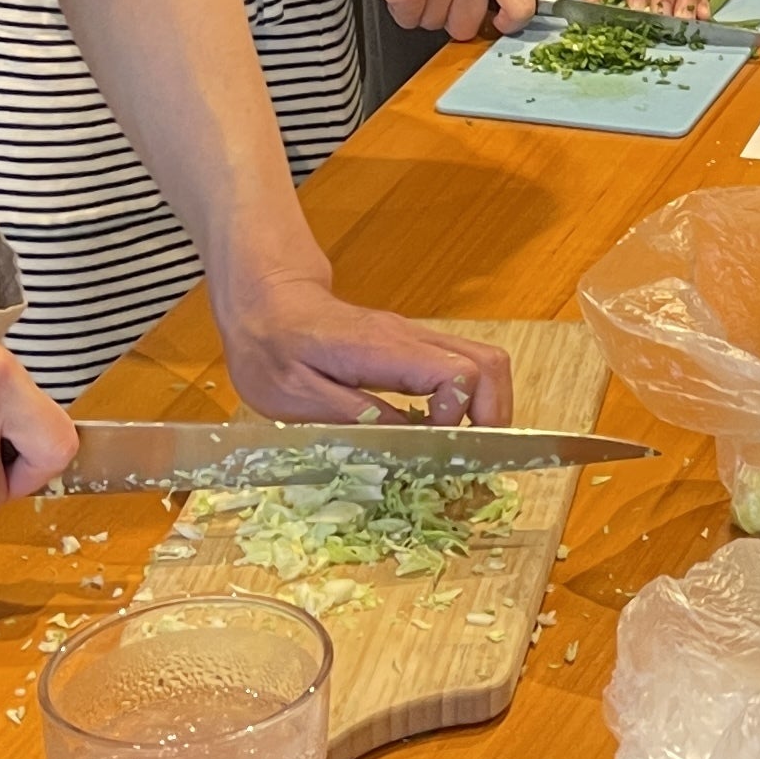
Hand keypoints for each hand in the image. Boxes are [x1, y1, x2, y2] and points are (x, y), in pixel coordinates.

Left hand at [216, 259, 520, 425]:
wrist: (265, 301)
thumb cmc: (270, 347)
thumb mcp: (294, 396)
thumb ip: (352, 417)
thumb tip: (406, 441)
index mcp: (383, 350)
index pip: (458, 373)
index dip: (458, 416)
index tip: (430, 447)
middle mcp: (412, 340)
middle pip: (490, 365)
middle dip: (493, 416)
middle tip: (468, 457)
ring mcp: (418, 341)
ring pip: (485, 364)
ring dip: (486, 409)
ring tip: (458, 448)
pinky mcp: (414, 349)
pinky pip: (463, 369)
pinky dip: (468, 402)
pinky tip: (439, 431)